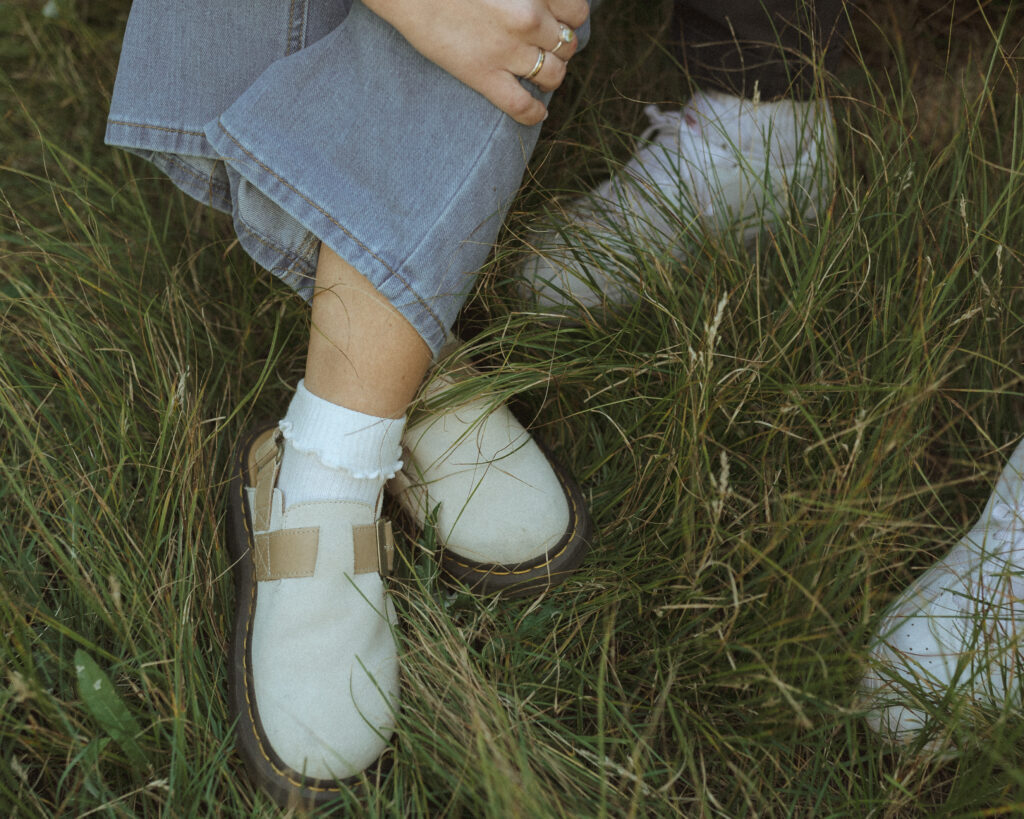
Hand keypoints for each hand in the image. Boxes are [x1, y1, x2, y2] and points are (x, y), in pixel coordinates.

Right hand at [364, 0, 588, 125]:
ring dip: (550, 78)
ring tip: (540, 78)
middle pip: (567, 45)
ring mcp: (508, 50)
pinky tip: (538, 113)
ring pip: (553, 75)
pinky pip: (523, 106)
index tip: (558, 24)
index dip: (569, 21)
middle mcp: (529, 19)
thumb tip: (539, 9)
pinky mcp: (484, 75)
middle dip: (560, 50)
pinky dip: (535, 114)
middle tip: (545, 51)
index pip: (576, 12)